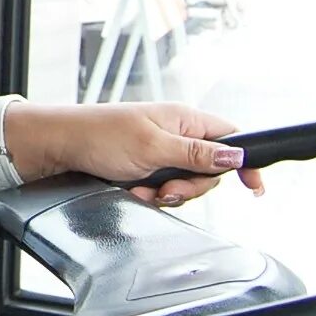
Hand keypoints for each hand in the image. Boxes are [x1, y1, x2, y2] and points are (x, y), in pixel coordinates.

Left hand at [4, 102, 266, 206]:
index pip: (229, 137)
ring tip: (142, 190)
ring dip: (166, 194)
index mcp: (184, 119)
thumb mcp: (153, 147)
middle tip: (166, 190)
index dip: (244, 161)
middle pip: (209, 170)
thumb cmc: (102, 136)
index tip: (254, 188)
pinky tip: (133, 192)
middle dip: (190, 187)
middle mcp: (176, 134)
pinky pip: (162, 190)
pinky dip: (150, 196)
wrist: (61, 147)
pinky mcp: (146, 169)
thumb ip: (196, 154)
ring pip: (185, 185)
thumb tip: (236, 155)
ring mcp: (161, 153)